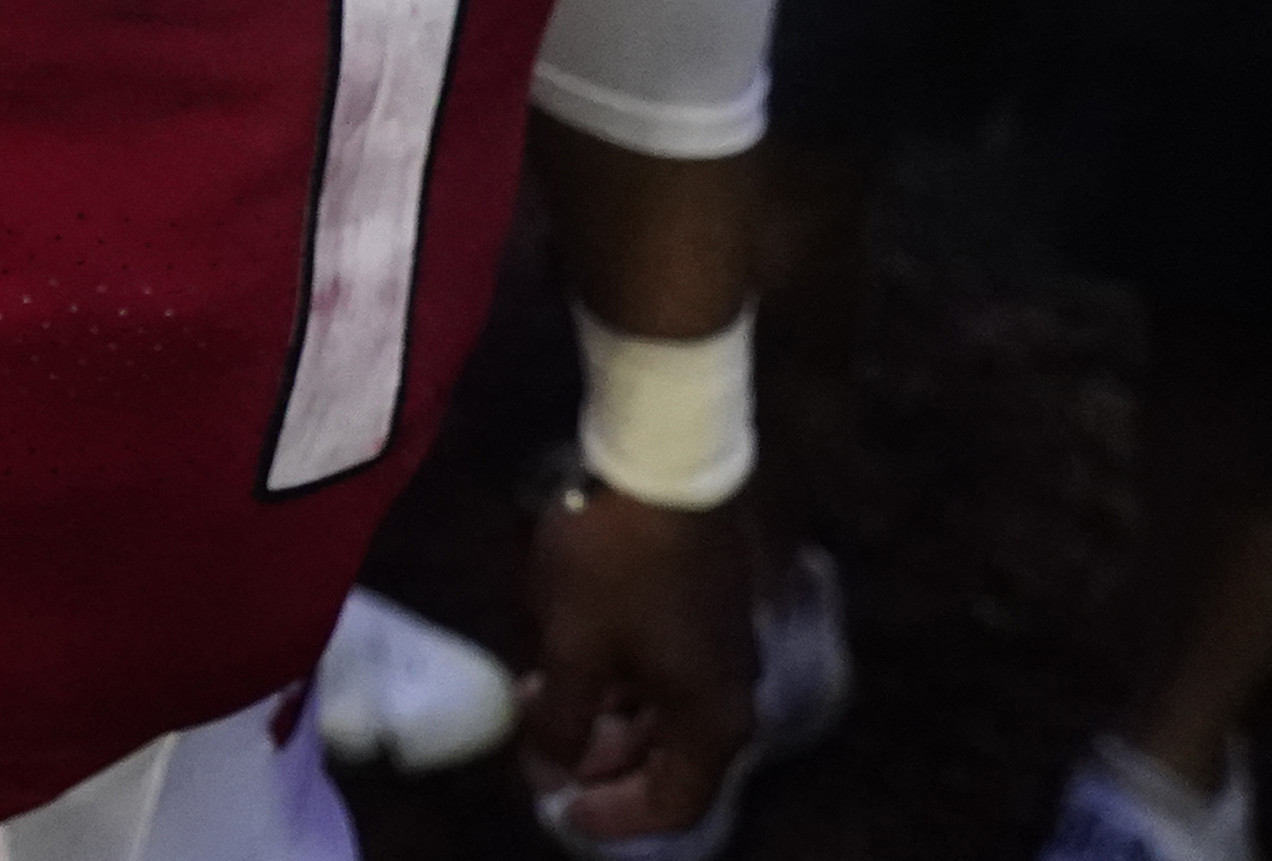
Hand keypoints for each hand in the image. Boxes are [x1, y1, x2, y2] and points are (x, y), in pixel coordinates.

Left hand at [522, 484, 755, 839]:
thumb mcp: (574, 649)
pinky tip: (570, 649)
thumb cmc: (617, 561)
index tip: (560, 809)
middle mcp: (733, 687)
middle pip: (672, 758)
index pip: (676, 804)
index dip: (615, 819)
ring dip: (604, 715)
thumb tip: (549, 775)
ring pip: (665, 708)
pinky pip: (668, 664)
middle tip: (540, 751)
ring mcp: (725, 640)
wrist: (664, 452)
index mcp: (713, 716)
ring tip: (538, 695)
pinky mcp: (710, 599)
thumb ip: (560, 724)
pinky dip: (621, 675)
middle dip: (602, 762)